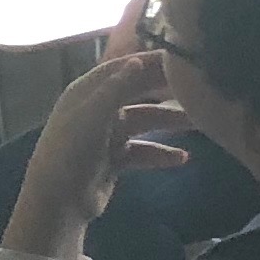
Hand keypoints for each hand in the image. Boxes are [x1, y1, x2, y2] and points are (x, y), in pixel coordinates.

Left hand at [11, 53, 187, 243]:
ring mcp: (105, 135)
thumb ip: (117, 88)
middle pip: (136, 92)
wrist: (58, 203)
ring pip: (143, 122)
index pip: (122, 68)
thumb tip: (139, 61)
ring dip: (169, 122)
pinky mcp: (113, 159)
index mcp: (86, 92)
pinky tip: (182, 158)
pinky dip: (160, 153)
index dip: (150, 61)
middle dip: (165, 90)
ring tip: (200, 123)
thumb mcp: (94, 116)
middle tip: (199, 86)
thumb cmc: (71, 152)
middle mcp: (96, 109)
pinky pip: (142, 151)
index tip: (182, 56)